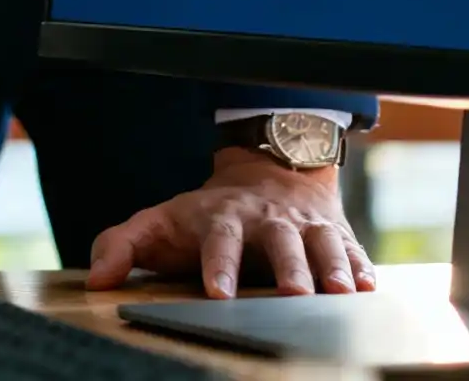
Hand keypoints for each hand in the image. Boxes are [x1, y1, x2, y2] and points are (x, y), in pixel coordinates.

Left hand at [86, 150, 374, 298]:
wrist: (268, 174)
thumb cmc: (206, 213)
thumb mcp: (159, 222)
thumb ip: (122, 246)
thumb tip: (97, 280)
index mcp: (224, 219)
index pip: (220, 240)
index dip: (219, 266)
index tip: (218, 295)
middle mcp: (268, 221)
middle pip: (279, 241)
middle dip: (288, 266)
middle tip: (293, 293)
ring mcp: (305, 226)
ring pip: (322, 243)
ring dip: (332, 267)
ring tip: (342, 294)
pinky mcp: (336, 235)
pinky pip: (353, 251)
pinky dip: (363, 268)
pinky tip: (371, 289)